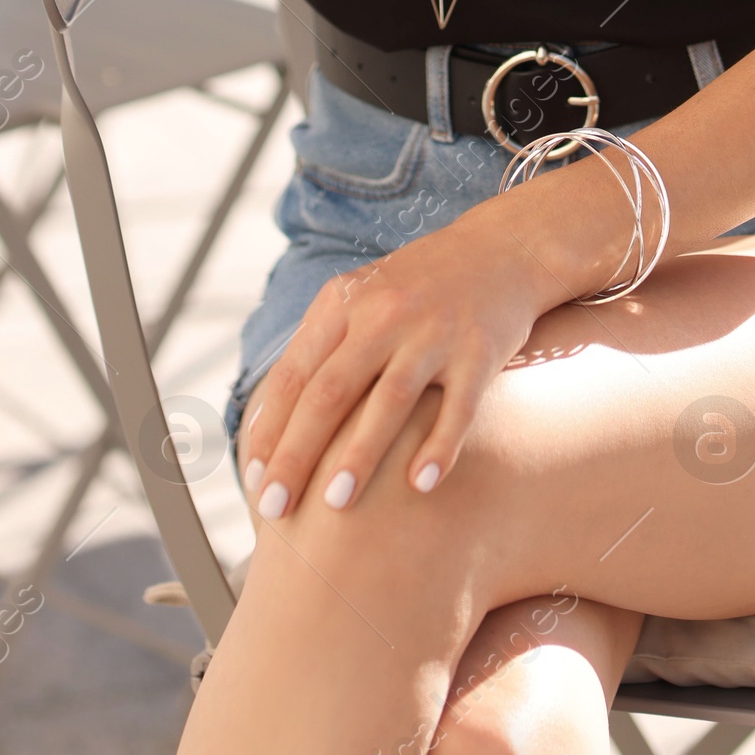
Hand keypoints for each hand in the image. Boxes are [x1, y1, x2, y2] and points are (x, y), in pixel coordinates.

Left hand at [242, 195, 566, 520]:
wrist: (502, 246)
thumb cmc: (419, 286)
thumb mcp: (361, 298)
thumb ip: (320, 348)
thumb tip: (266, 420)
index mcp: (345, 303)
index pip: (295, 374)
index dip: (270, 429)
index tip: (252, 479)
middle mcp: (385, 314)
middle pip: (330, 391)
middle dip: (297, 453)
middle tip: (275, 507)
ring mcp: (434, 332)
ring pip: (389, 400)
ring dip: (360, 455)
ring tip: (335, 504)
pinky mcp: (480, 350)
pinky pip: (458, 406)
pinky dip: (439, 446)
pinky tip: (421, 484)